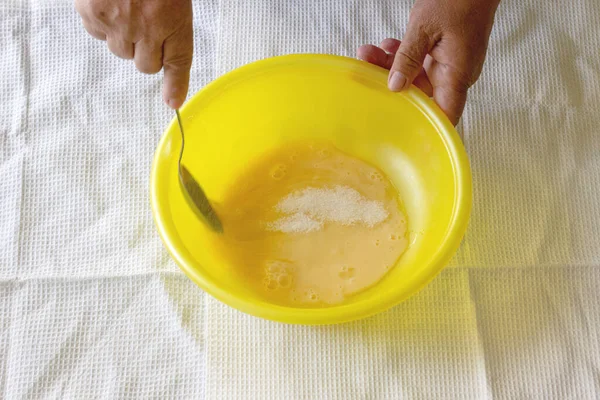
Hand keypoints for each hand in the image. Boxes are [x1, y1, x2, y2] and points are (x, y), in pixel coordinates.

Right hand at [75, 0, 192, 108]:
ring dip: (122, 35)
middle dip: (145, 49)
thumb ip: (173, 25)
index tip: (173, 102)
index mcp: (174, 19)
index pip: (179, 61)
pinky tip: (107, 0)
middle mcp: (147, 27)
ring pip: (120, 51)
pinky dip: (100, 21)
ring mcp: (119, 23)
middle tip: (143, 19)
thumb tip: (164, 58)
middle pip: (146, 64)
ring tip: (124, 6)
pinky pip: (96, 32)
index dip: (176, 84)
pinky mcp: (93, 13)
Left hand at [358, 0, 499, 124]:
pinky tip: (387, 45)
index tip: (399, 130)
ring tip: (369, 52)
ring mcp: (449, 64)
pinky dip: (403, 55)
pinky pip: (419, 62)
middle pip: (421, 94)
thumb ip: (407, 58)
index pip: (444, 117)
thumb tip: (394, 86)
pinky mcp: (444, 53)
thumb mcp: (424, 28)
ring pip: (415, 76)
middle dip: (392, 84)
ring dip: (392, 65)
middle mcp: (455, 75)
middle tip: (367, 69)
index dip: (426, 129)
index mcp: (457, 75)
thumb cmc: (459, 0)